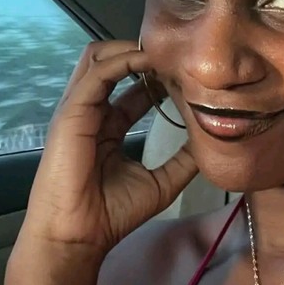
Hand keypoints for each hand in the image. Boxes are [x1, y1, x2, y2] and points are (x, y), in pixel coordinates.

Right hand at [21, 40, 197, 256]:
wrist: (78, 236)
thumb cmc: (112, 214)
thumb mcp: (162, 182)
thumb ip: (183, 160)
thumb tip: (210, 139)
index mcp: (108, 127)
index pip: (133, 90)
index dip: (159, 79)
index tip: (187, 75)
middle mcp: (93, 111)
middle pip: (112, 64)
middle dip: (143, 55)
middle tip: (176, 56)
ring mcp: (80, 107)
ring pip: (98, 56)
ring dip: (131, 48)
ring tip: (163, 50)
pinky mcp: (73, 109)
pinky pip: (97, 71)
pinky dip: (123, 60)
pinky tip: (150, 62)